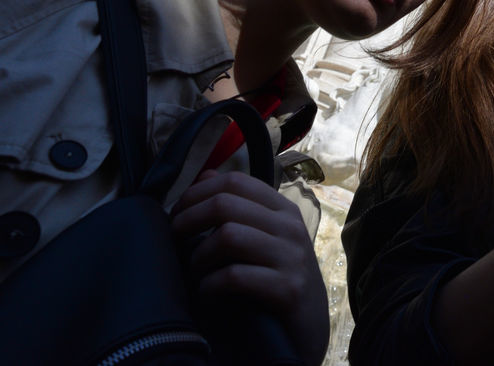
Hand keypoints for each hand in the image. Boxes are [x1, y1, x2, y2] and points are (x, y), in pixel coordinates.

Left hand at [172, 170, 328, 365]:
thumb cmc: (279, 280)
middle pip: (225, 204)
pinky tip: (207, 293)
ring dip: (198, 256)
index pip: (234, 181)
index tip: (177, 215)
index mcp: (283, 210)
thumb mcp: (266, 239)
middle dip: (187, 221)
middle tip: (174, 242)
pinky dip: (210, 285)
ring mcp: (291, 257)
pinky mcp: (288, 289)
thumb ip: (240, 210)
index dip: (196, 194)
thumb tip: (205, 176)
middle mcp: (290, 227)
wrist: (310, 327)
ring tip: (194, 272)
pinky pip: (235, 276)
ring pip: (228, 236)